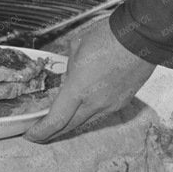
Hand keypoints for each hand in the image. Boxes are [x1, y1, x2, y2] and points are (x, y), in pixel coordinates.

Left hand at [23, 17, 154, 142]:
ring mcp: (111, 104)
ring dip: (70, 124)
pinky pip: (101, 114)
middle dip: (52, 132)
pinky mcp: (122, 102)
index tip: (30, 134)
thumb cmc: (109, 36)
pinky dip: (88, 114)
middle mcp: (95, 102)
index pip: (56, 120)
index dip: (40, 131)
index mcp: (79, 89)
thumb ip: (69, 67)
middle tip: (39, 132)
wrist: (142, 36)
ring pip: (86, 122)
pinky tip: (82, 108)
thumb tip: (69, 76)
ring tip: (59, 121)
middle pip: (69, 126)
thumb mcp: (76, 48)